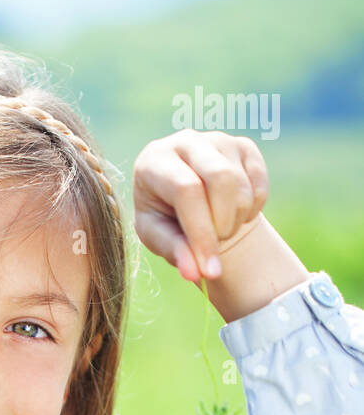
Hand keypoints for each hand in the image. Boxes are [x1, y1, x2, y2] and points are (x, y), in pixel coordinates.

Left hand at [133, 129, 269, 284]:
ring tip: (219, 229)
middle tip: (214, 242)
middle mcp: (186, 141)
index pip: (187, 190)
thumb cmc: (164, 219)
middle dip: (222, 224)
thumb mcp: (158, 237)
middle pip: (221, 178)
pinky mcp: (244, 147)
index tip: (210, 271)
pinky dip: (251, 212)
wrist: (187, 201)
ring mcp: (218, 140)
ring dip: (235, 221)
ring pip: (242, 184)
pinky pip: (259, 186)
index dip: (202, 233)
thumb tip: (194, 273)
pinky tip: (233, 215)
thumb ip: (175, 252)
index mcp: (155, 160)